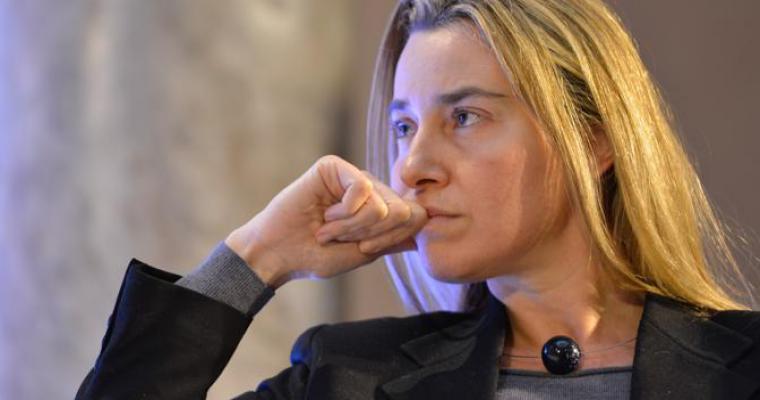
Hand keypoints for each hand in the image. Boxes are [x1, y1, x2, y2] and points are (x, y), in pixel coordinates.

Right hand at [225, 155, 427, 287]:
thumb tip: (423, 230)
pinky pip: (363, 188)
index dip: (393, 238)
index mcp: (381, 207)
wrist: (280, 254)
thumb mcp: (363, 254)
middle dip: (372, 235)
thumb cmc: (317, 256)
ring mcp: (353, 175)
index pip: (416, 216)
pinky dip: (344, 212)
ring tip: (329, 228)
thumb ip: (393, 240)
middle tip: (343, 239)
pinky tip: (325, 215)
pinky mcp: (333, 167)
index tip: (363, 250)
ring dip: (353, 226)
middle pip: (403, 211)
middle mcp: (370, 188)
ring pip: (382, 203)